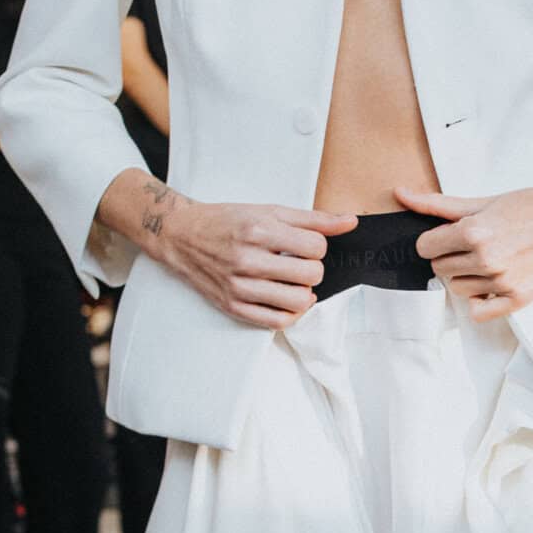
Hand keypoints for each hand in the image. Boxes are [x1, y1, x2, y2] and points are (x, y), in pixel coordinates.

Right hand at [143, 185, 357, 328]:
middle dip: (312, 268)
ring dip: (304, 291)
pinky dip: (291, 313)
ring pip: (299, 301)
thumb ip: (312, 219)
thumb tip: (350, 222)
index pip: (316, 247)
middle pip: (311, 275)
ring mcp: (239, 287)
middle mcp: (248, 260)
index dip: (318, 246)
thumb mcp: (269, 210)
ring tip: (292, 280)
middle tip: (298, 262)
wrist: (183, 236)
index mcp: (259, 231)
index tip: (306, 245)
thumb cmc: (227, 221)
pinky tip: (287, 298)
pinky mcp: (233, 306)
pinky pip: (277, 321)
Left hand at [395, 176, 532, 318]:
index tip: (453, 236)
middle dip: (452, 256)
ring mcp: (502, 281)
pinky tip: (492, 284)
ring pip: (458, 288)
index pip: (425, 247)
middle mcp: (486, 258)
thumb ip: (437, 204)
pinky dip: (480, 301)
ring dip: (468, 277)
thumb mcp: (481, 202)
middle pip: (440, 268)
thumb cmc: (527, 206)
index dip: (436, 240)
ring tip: (491, 260)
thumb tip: (399, 193)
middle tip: (478, 245)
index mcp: (473, 231)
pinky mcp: (518, 298)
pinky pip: (478, 311)